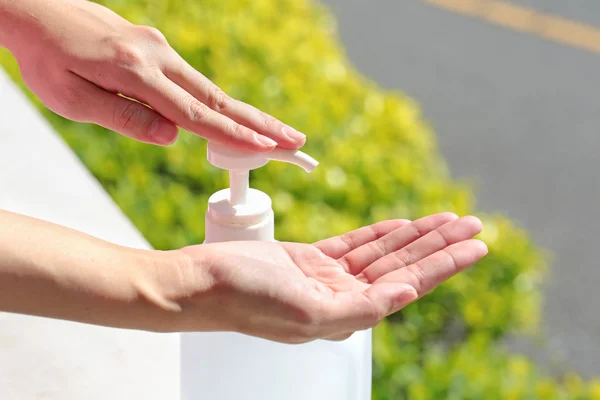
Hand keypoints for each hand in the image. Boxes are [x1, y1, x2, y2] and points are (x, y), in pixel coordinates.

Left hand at [0, 0, 304, 149]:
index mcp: (136, 73)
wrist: (36, 9)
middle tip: (296, 142)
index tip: (267, 149)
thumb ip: (124, 119)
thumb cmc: (46, 57)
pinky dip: (219, 104)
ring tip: (276, 135)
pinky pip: (194, 82)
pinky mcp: (157, 48)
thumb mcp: (72, 99)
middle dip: (261, 123)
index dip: (234, 135)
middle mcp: (157, 57)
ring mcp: (160, 49)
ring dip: (247, 114)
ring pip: (211, 89)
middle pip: (219, 99)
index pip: (195, 114)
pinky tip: (233, 118)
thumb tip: (172, 136)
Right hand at [171, 213, 486, 342]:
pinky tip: (400, 225)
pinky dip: (378, 233)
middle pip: (402, 265)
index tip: (475, 246)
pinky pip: (354, 243)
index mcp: (347, 314)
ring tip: (447, 218)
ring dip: (414, 235)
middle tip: (473, 223)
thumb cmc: (247, 299)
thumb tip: (406, 292)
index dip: (444, 264)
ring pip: (382, 252)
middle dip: (439, 244)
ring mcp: (327, 277)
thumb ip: (361, 307)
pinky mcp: (310, 259)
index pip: (408, 285)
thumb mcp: (307, 313)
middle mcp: (343, 296)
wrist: (204, 283)